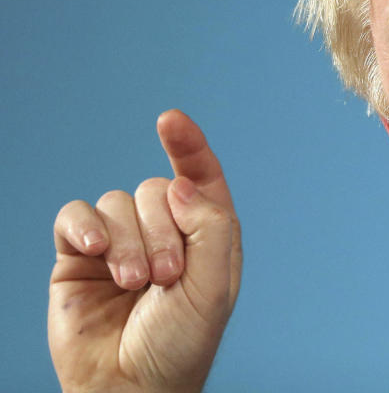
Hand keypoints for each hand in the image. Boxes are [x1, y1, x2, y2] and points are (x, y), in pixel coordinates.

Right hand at [48, 110, 241, 392]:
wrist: (130, 389)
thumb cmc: (180, 343)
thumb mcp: (215, 286)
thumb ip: (210, 227)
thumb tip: (180, 183)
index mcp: (205, 233)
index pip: (199, 176)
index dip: (188, 145)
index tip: (169, 121)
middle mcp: (163, 231)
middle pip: (158, 189)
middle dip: (163, 230)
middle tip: (166, 277)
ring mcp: (119, 243)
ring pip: (118, 202)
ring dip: (128, 241)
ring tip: (134, 284)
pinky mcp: (77, 257)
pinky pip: (76, 217)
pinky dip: (85, 228)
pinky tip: (94, 253)